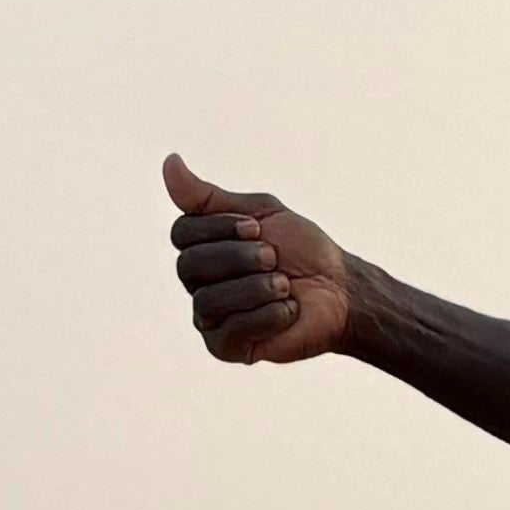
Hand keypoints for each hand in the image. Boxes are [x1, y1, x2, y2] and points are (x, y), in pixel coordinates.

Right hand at [163, 154, 356, 365]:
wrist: (340, 289)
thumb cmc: (302, 250)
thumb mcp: (259, 212)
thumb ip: (210, 197)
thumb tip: (168, 162)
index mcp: (203, 248)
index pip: (182, 232)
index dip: (220, 228)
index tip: (257, 228)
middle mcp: (199, 283)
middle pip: (189, 266)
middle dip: (239, 257)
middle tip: (274, 259)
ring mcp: (210, 318)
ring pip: (208, 301)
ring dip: (256, 288)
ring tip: (285, 287)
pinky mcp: (227, 347)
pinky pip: (229, 331)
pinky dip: (266, 316)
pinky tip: (287, 311)